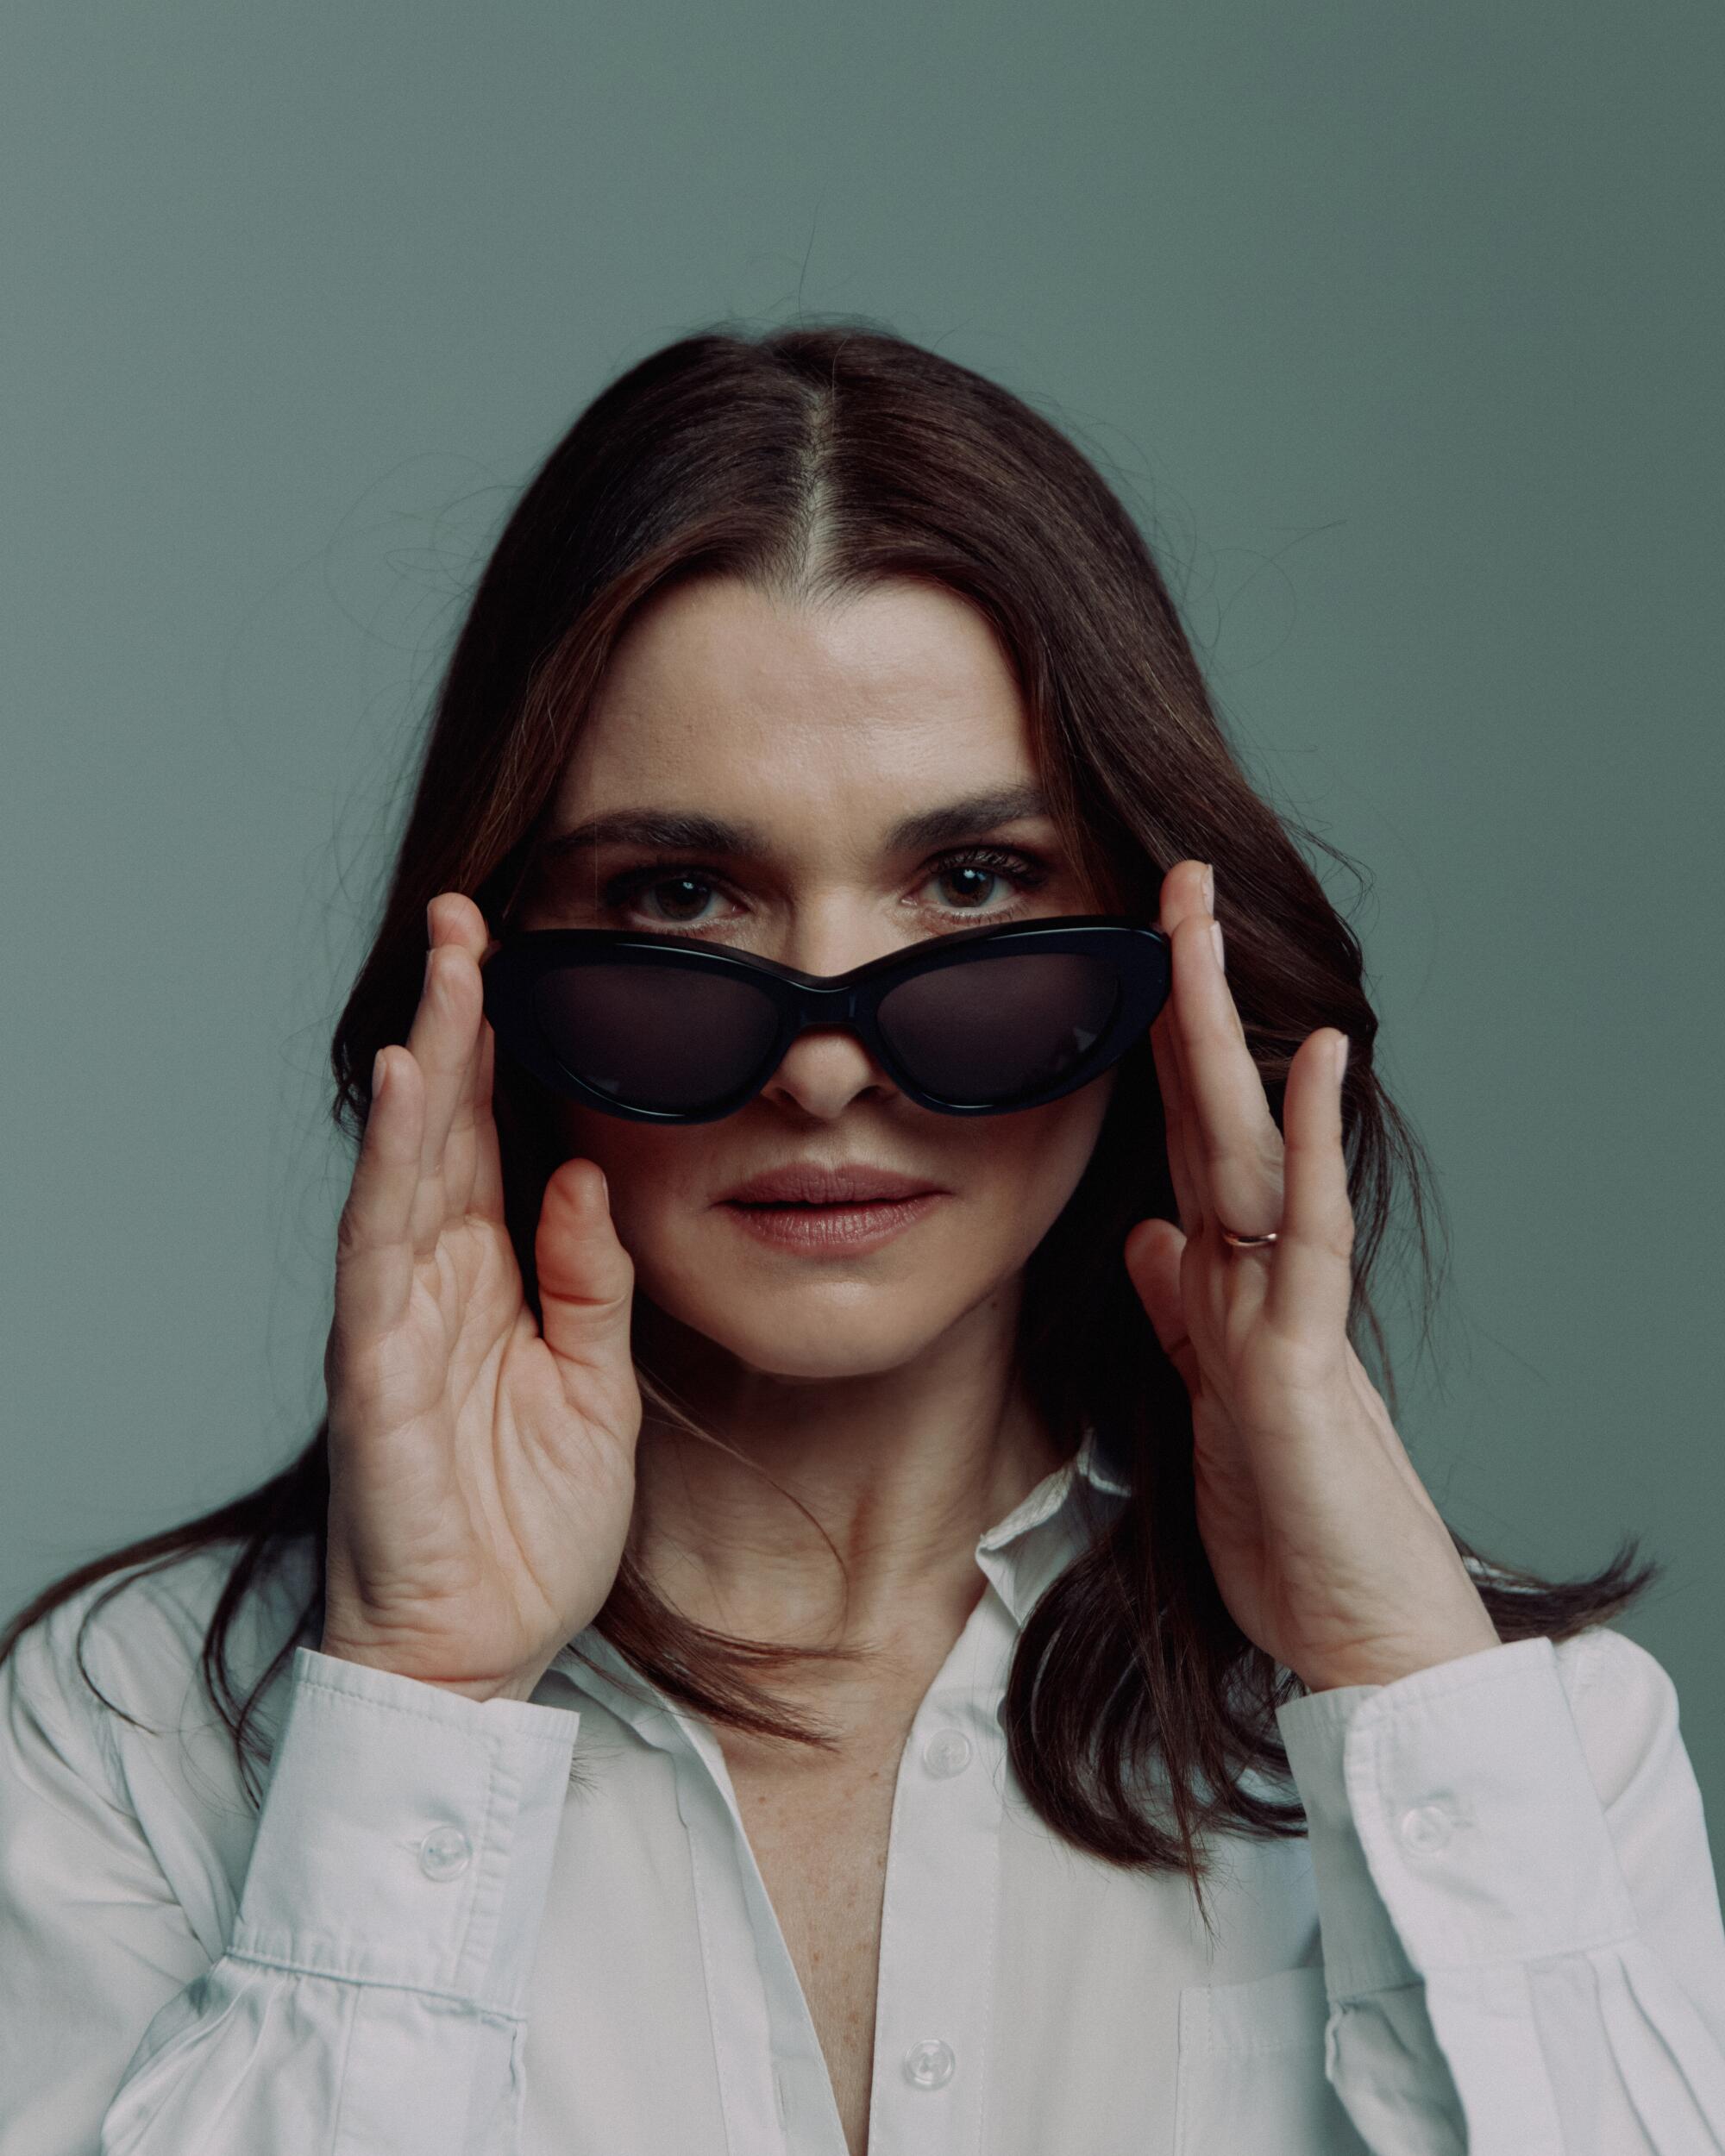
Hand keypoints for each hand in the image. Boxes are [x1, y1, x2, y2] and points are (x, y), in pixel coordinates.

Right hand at [321, 892, 641, 1702]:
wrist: (480, 1651)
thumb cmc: (529, 1525)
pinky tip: (403, 1086)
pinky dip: (389, 1161)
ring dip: (426, 1059)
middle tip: (469, 915)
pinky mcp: (376, 1366)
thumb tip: (594, 1170)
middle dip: (456, 1019)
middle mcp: (436, 1282)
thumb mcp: (598, 1386)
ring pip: (407, 1162)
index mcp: (492, 1280)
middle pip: (442, 1127)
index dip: (500, 1051)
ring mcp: (398, 1317)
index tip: (518, 956)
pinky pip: (380, 1246)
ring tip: (447, 965)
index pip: (489, 1141)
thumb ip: (591, 1279)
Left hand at [1122, 861, 1499, 1694]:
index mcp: (1227, 1284)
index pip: (1184, 1139)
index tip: (1130, 954)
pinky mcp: (1305, 1366)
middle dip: (1186, 997)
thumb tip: (1148, 1233)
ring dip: (1225, 1034)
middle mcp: (1259, 1277)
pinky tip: (1312, 1061)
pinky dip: (1307, 1149)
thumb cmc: (1293, 1525)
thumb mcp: (1209, 1402)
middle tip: (1169, 882)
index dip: (1155, 1045)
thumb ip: (1184, 1312)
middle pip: (1211, 1112)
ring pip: (1250, 1146)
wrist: (1361, 1634)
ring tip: (1205, 926)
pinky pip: (1308, 1239)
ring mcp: (1287, 1312)